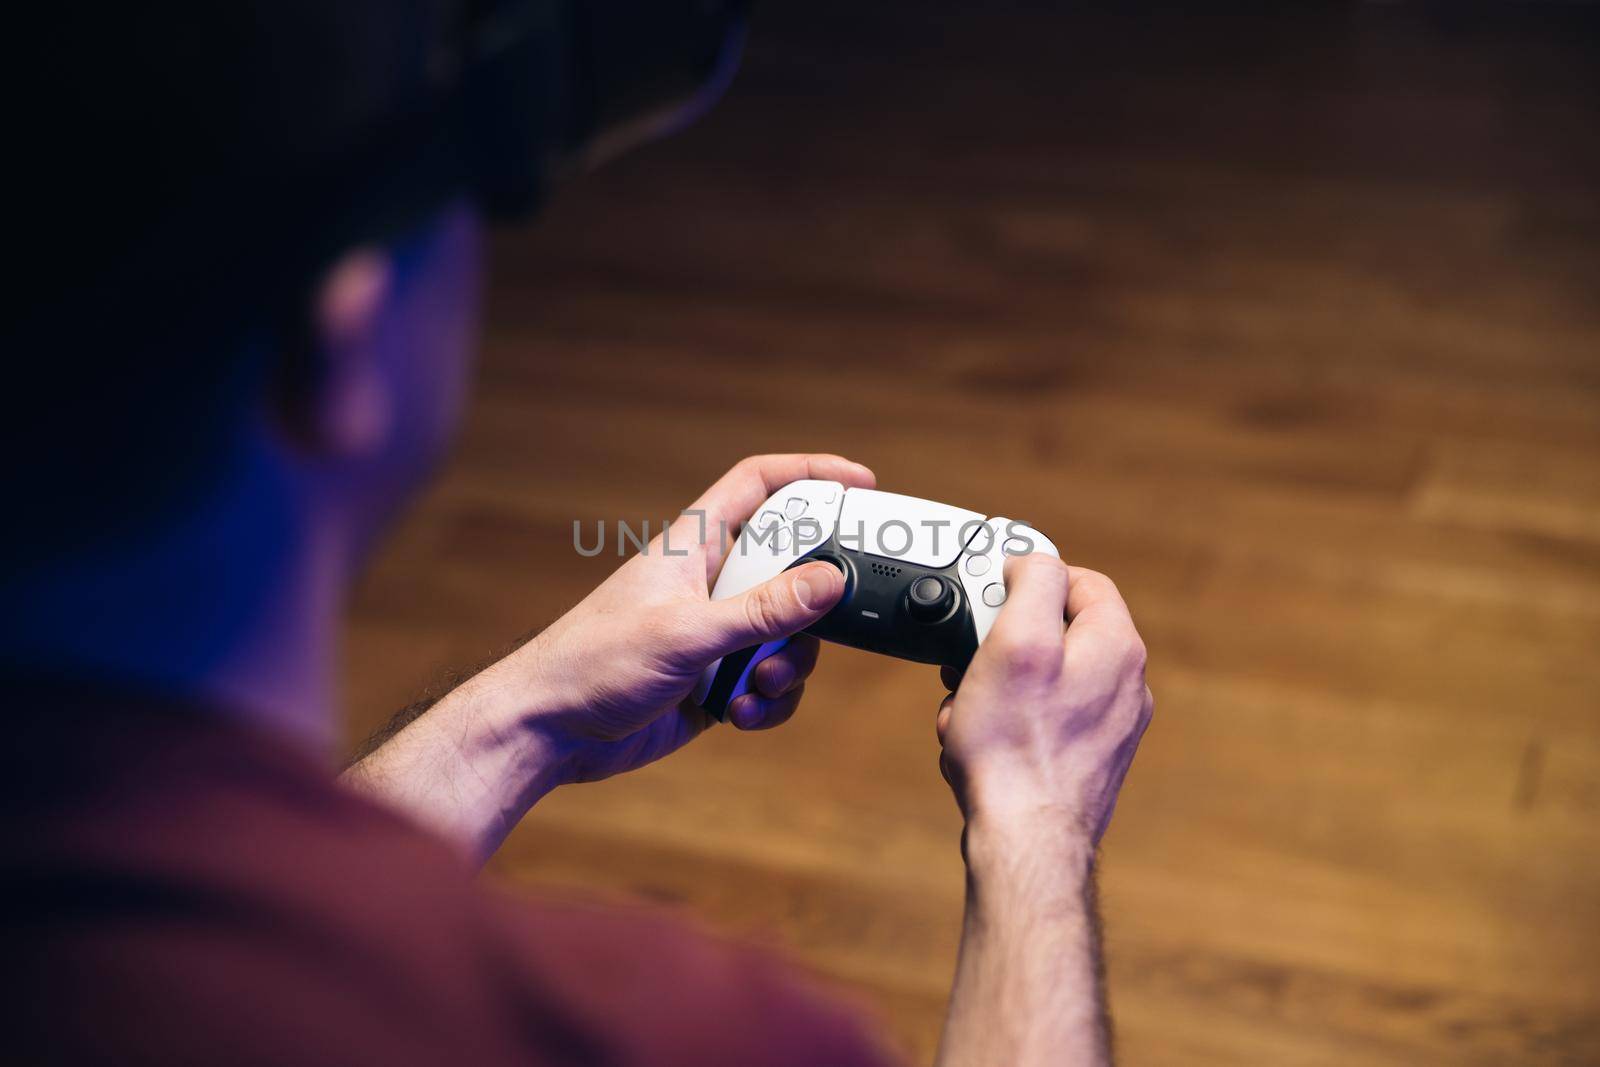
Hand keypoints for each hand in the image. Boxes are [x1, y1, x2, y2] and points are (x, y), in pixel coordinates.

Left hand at [473, 453, 876, 785]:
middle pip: (792, 568)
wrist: (546, 733)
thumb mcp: (687, 633)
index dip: (811, 473)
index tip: (863, 483)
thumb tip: (830, 581)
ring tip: (756, 684)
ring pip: (789, 634)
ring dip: (788, 665)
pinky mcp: (716, 680)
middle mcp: (710, 583)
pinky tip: (737, 713)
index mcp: (695, 546)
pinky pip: (770, 682)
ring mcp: (716, 633)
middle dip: (814, 605)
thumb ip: (762, 609)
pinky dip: (767, 701)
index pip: (760, 485)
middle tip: (831, 622)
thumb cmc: (593, 662)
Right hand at [936, 555, 1152, 846]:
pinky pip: (1040, 721)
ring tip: (970, 711)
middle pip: (1058, 630)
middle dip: (1004, 641)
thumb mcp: (1016, 639)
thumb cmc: (1014, 745)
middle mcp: (1126, 685)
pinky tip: (979, 745)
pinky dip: (1006, 724)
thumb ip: (1034, 582)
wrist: (1026, 839)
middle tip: (972, 659)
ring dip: (998, 686)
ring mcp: (1110, 728)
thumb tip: (1036, 560)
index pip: (1079, 579)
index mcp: (1118, 645)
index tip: (991, 596)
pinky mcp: (1089, 762)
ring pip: (1043, 679)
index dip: (1029, 578)